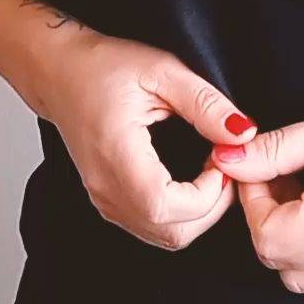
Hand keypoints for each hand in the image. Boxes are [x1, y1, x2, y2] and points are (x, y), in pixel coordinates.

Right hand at [41, 26, 257, 250]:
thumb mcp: (162, 70)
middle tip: (224, 165)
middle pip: (170, 233)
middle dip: (211, 207)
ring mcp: (104, 200)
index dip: (208, 194)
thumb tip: (244, 133)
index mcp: (117, 156)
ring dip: (198, 212)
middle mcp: (106, 189)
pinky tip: (190, 179)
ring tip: (209, 169)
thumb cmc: (104, 66)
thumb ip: (205, 104)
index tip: (222, 159)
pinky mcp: (108, 201)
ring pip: (163, 236)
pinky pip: (151, 226)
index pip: (167, 207)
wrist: (59, 71)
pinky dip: (180, 212)